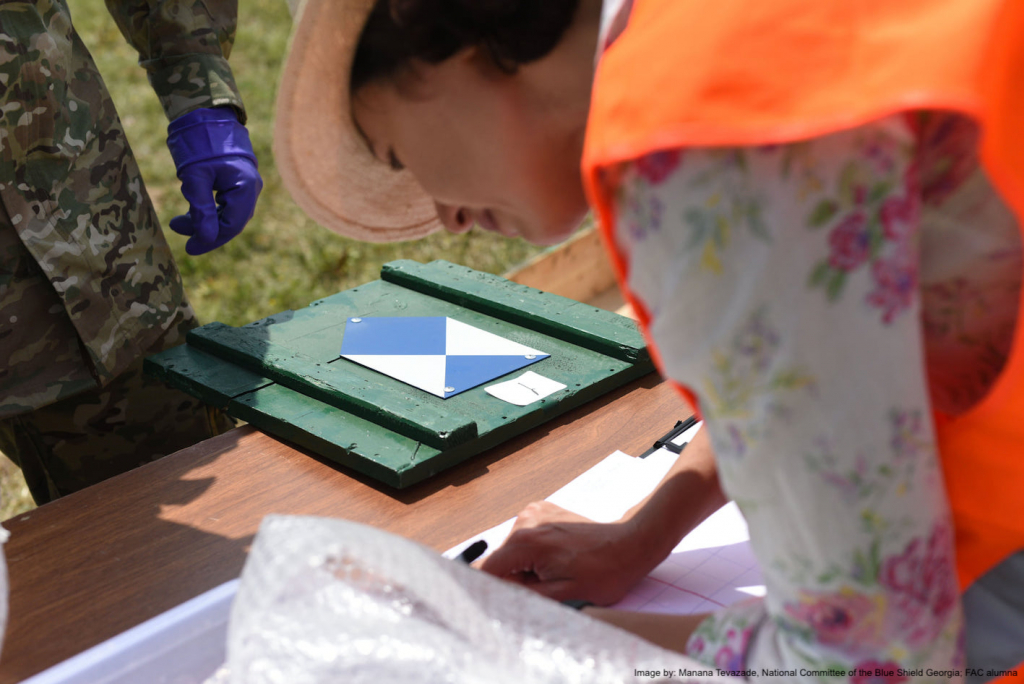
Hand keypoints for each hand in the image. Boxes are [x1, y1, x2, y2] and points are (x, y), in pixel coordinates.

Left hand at [166, 107, 262, 254]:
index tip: (188, 248)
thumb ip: (201, 210)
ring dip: (204, 219)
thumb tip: (204, 239)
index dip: (210, 240)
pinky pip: (225, 202)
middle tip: (178, 230)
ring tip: (178, 220)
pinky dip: (208, 208)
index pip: (231, 225)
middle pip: (231, 221)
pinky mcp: (237, 179)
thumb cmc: (199, 142)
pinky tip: (191, 208)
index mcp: (245, 188)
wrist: (205, 111)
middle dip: (205, 230)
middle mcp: (251, 188)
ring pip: (227, 213)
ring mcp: (246, 184)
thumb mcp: (195, 178)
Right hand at [478, 501, 653, 604]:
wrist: (632, 544)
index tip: (510, 601)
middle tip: (548, 585)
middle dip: (516, 578)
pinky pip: (526, 537)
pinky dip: (535, 551)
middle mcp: (525, 520)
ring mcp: (534, 511)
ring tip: (557, 570)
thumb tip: (495, 596)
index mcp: (526, 541)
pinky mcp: (543, 510)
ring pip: (513, 549)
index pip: (488, 569)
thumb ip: (523, 594)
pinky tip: (559, 556)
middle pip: (501, 559)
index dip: (494, 589)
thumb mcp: (563, 594)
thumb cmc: (605, 572)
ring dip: (527, 565)